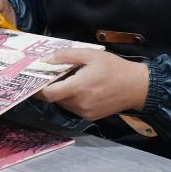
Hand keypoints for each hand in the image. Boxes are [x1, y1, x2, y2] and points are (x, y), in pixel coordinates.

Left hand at [34, 48, 148, 120]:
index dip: (39, 88)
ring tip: (69, 79)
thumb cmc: (113, 68)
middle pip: (55, 98)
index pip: (49, 94)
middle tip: (53, 74)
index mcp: (78, 88)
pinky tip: (80, 87)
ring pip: (64, 104)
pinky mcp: (91, 116)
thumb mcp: (90, 55)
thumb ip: (66, 56)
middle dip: (51, 87)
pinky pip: (74, 108)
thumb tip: (46, 59)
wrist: (136, 87)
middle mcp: (80, 104)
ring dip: (62, 93)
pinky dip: (72, 99)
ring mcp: (85, 112)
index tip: (34, 79)